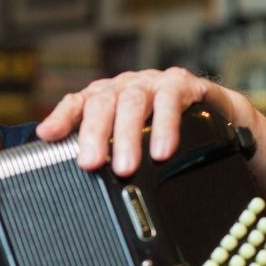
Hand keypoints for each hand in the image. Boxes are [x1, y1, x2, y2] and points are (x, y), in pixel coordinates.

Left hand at [35, 67, 244, 176]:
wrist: (217, 116)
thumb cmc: (165, 131)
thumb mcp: (131, 143)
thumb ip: (106, 154)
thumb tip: (72, 182)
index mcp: (106, 98)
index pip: (77, 103)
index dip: (62, 118)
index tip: (48, 135)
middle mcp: (126, 87)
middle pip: (103, 104)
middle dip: (95, 135)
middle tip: (90, 165)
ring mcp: (153, 83)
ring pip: (134, 103)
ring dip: (129, 136)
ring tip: (126, 167)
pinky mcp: (183, 85)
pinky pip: (171, 100)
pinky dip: (166, 126)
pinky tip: (162, 150)